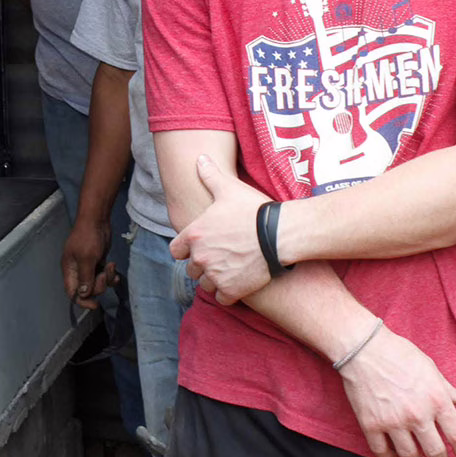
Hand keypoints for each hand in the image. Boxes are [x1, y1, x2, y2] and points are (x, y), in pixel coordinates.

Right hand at [62, 215, 115, 307]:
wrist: (97, 219)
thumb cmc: (88, 236)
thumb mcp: (87, 258)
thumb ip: (85, 278)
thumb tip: (84, 295)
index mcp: (69, 270)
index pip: (72, 292)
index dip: (82, 301)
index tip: (95, 305)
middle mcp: (77, 270)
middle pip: (87, 290)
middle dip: (99, 285)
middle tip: (104, 274)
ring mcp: (88, 266)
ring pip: (97, 283)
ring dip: (107, 279)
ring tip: (111, 267)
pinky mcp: (97, 262)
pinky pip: (104, 276)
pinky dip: (110, 276)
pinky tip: (114, 269)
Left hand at [169, 154, 273, 303]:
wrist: (279, 234)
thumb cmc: (254, 209)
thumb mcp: (229, 188)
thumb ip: (210, 176)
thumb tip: (199, 158)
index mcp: (194, 235)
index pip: (176, 250)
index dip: (186, 249)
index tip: (198, 247)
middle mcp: (200, 257)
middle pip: (191, 269)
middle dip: (202, 265)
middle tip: (219, 257)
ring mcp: (215, 275)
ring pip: (205, 285)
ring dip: (213, 280)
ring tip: (229, 270)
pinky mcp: (232, 290)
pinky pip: (221, 298)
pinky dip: (228, 293)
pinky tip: (238, 283)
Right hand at [336, 323, 455, 456]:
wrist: (363, 348)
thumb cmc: (398, 353)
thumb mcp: (429, 367)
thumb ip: (446, 387)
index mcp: (436, 399)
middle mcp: (417, 415)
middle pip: (435, 452)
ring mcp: (393, 422)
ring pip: (409, 456)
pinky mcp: (371, 424)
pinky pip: (382, 451)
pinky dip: (389, 456)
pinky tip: (393, 452)